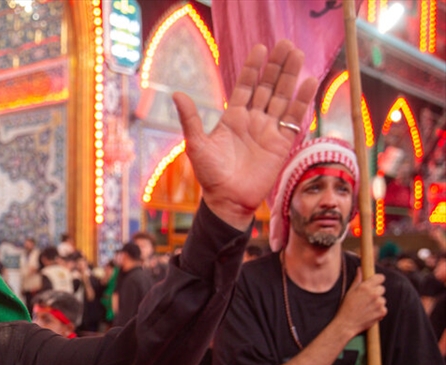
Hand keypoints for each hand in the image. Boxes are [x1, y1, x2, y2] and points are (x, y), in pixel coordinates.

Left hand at [173, 40, 317, 229]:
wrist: (227, 201)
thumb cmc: (210, 176)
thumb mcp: (197, 145)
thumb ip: (190, 119)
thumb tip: (176, 94)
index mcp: (233, 118)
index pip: (246, 86)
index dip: (253, 68)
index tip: (260, 48)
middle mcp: (253, 121)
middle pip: (267, 87)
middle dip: (276, 66)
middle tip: (285, 44)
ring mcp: (268, 131)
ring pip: (282, 98)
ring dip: (290, 77)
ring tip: (297, 54)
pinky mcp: (281, 144)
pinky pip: (294, 119)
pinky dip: (301, 101)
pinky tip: (308, 82)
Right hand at [337, 268, 386, 336]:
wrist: (346, 324)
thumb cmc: (346, 307)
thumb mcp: (349, 292)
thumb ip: (357, 280)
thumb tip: (360, 269)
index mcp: (365, 287)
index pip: (380, 277)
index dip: (378, 280)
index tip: (375, 283)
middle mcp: (374, 294)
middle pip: (382, 288)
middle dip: (376, 292)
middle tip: (366, 299)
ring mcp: (379, 303)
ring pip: (382, 299)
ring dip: (377, 303)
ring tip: (366, 308)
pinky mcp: (382, 312)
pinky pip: (384, 308)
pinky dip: (378, 311)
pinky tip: (369, 313)